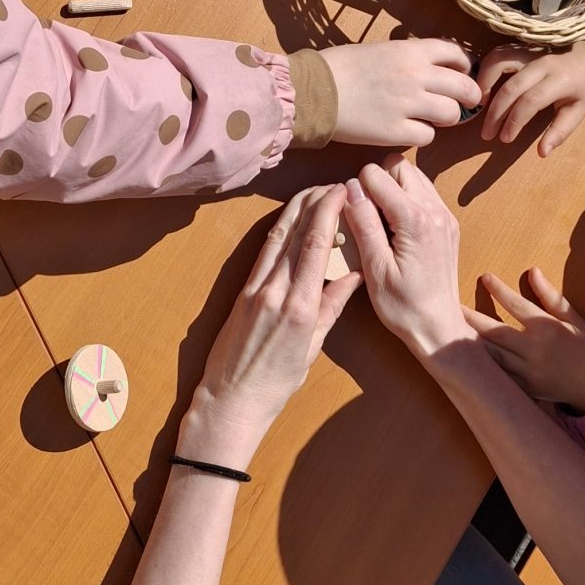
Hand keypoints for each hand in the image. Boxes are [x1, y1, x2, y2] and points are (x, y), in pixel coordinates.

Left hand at [183, 186, 359, 461]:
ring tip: (314, 192)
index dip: (330, 212)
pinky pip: (264, 255)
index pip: (317, 246)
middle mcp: (276, 292)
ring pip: (278, 239)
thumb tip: (354, 276)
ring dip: (296, 211)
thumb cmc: (276, 384)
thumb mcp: (312, 348)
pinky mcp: (242, 293)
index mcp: (300, 307)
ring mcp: (255, 290)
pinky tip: (289, 220)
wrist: (230, 400)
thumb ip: (332, 308)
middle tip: (334, 184)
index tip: (343, 191)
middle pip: (297, 234)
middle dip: (316, 203)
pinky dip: (279, 232)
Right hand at [323, 38, 476, 146]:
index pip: (457, 54)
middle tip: (467, 102)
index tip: (463, 73)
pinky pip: (428, 136)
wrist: (314, 91)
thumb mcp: (380, 49)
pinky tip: (410, 131)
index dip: (465, 66)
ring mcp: (408, 105)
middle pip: (464, 87)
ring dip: (447, 118)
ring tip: (435, 118)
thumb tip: (430, 68)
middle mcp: (415, 76)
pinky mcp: (396, 132)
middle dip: (470, 96)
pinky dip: (422, 135)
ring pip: (451, 114)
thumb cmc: (340, 68)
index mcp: (411, 51)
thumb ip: (409, 58)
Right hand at [343, 159, 470, 357]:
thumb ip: (363, 223)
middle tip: (369, 217)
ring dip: (394, 190)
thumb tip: (351, 188)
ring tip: (383, 224)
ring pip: (413, 176)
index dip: (358, 190)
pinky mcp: (447, 224)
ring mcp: (444, 216)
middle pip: (399, 166)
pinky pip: (424, 193)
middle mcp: (435, 210)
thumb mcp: (375, 268)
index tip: (356, 217)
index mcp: (415, 219)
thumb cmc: (403, 306)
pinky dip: (407, 201)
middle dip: (378, 183)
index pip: (376, 174)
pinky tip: (397, 230)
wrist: (438, 327)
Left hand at [464, 266, 584, 412]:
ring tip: (451, 328)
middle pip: (494, 332)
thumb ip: (551, 295)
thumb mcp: (574, 318)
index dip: (499, 290)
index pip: (517, 305)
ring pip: (490, 355)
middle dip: (471, 318)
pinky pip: (497, 374)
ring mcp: (526, 372)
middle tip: (451, 305)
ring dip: (470, 341)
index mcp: (547, 329)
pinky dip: (482, 364)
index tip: (484, 277)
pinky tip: (466, 355)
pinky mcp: (522, 388)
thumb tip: (533, 271)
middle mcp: (534, 350)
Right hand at [477, 33, 584, 151]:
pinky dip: (485, 70)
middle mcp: (543, 63)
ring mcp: (530, 50)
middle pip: (511, 87)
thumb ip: (560, 131)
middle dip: (495, 113)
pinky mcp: (522, 47)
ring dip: (484, 83)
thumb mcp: (579, 111)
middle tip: (487, 133)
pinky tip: (483, 88)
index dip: (514, 122)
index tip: (505, 139)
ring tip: (479, 106)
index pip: (530, 101)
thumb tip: (542, 153)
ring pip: (499, 62)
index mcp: (560, 80)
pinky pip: (498, 54)